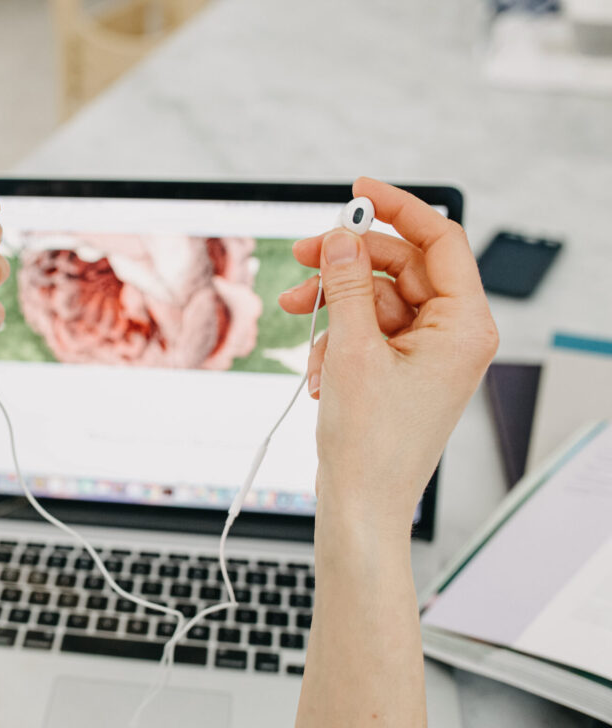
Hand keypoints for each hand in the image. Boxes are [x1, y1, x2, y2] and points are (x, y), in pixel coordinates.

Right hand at [278, 178, 498, 526]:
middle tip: (302, 258)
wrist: (362, 503)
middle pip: (399, 267)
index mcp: (463, 325)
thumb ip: (344, 283)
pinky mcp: (400, 370)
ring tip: (296, 319)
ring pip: (375, 298)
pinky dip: (335, 339)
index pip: (439, 239)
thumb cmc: (371, 443)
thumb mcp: (351, 349)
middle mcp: (451, 334)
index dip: (396, 209)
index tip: (357, 192)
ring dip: (332, 306)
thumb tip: (339, 237)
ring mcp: (426, 353)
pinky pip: (366, 330)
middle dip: (346, 264)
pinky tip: (315, 370)